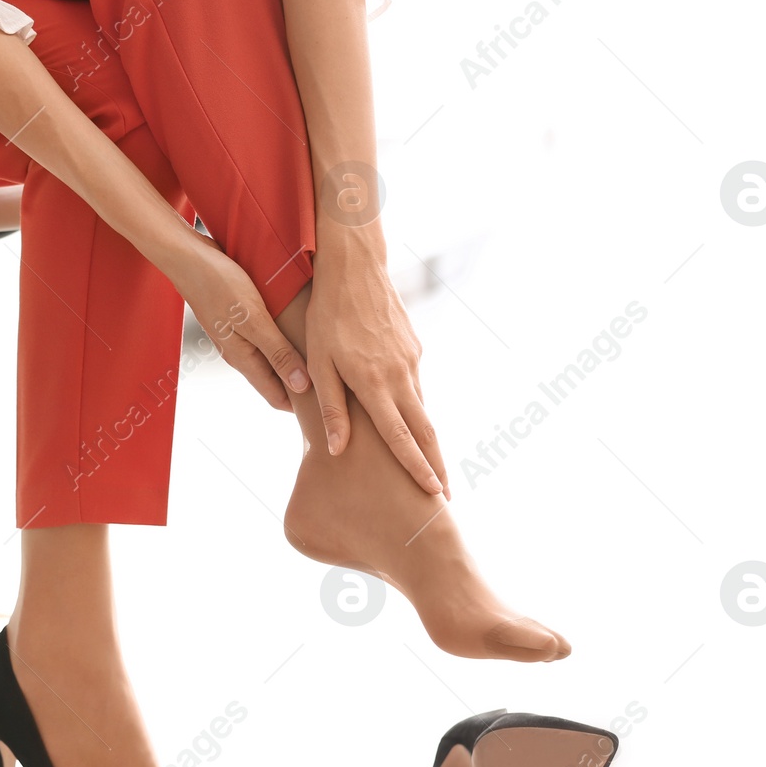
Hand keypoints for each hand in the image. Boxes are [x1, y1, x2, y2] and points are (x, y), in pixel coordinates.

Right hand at [168, 234, 309, 410]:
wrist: (187, 258)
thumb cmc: (220, 285)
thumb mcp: (254, 320)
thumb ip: (278, 352)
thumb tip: (302, 386)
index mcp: (243, 359)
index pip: (276, 397)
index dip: (300, 406)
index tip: (326, 407)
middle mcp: (239, 353)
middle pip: (274, 382)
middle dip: (300, 388)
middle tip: (331, 388)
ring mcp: (237, 336)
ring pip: (270, 361)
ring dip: (292, 364)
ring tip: (320, 362)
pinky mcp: (237, 320)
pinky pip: (264, 341)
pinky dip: (282, 344)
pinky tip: (297, 333)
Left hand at [306, 245, 447, 497]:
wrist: (356, 269)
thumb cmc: (327, 318)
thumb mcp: (319, 363)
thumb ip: (331, 409)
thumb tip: (337, 450)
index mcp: (374, 384)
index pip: (401, 438)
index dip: (416, 468)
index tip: (433, 493)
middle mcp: (399, 376)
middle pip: (425, 432)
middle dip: (437, 466)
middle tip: (446, 498)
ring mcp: (411, 362)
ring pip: (423, 410)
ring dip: (429, 442)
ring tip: (432, 470)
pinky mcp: (414, 350)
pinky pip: (416, 387)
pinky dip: (417, 411)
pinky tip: (411, 423)